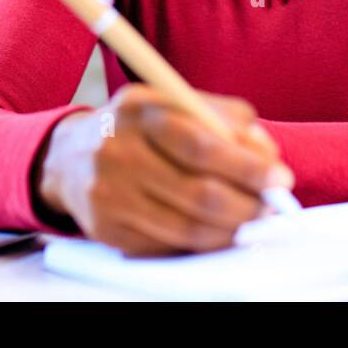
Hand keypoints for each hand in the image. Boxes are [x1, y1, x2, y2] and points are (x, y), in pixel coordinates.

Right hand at [35, 84, 293, 255]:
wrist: (69, 157)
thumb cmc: (137, 128)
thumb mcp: (173, 103)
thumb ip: (222, 116)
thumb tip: (265, 151)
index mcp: (138, 109)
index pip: (200, 144)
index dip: (246, 166)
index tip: (279, 178)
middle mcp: (117, 151)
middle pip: (198, 193)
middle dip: (248, 204)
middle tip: (271, 206)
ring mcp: (108, 193)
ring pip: (187, 226)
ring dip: (231, 229)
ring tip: (250, 219)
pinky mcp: (106, 228)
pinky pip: (168, 245)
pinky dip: (201, 241)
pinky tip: (214, 229)